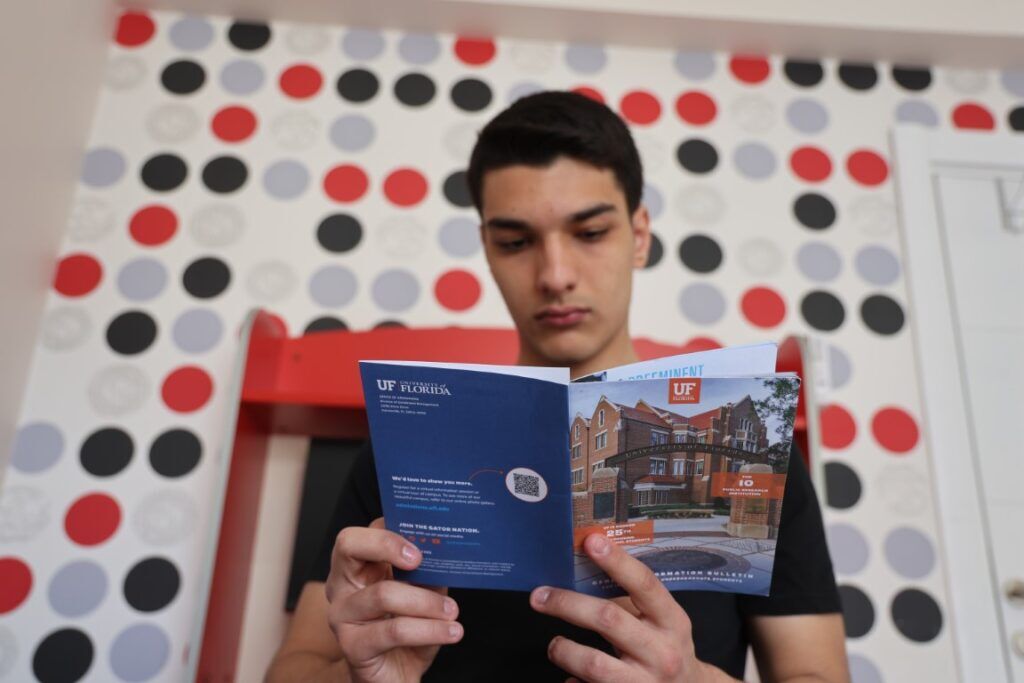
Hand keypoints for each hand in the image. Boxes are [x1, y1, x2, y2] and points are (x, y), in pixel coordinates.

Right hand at [325, 517, 462, 682]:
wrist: (394, 678)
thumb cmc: (407, 632)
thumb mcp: (422, 596)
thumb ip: (427, 574)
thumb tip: (445, 553)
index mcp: (357, 566)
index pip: (364, 531)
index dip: (390, 528)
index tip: (424, 537)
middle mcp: (341, 584)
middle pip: (349, 544)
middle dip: (387, 544)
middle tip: (421, 558)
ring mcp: (341, 614)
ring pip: (383, 594)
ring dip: (426, 602)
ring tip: (451, 610)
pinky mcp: (351, 645)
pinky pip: (393, 630)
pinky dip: (428, 629)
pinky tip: (450, 631)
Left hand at [530, 533, 717, 682]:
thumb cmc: (666, 650)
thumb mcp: (662, 622)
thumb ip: (631, 600)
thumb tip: (585, 568)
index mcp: (672, 621)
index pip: (644, 584)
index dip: (617, 561)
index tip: (591, 541)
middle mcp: (662, 652)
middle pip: (608, 619)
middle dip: (567, 604)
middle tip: (540, 596)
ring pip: (594, 664)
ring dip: (565, 650)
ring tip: (555, 645)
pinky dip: (574, 682)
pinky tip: (571, 677)